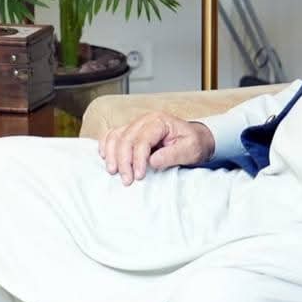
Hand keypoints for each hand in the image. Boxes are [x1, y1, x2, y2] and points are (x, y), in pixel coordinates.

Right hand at [96, 111, 214, 184]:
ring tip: (113, 172)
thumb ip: (172, 154)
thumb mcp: (190, 149)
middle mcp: (144, 120)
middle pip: (126, 138)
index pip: (142, 140)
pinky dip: (106, 145)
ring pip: (115, 136)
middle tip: (127, 180)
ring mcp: (135, 125)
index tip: (139, 176)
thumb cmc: (193, 143)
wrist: (195, 139)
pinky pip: (112, 135)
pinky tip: (105, 157)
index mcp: (159, 122)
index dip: (138, 159)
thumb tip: (152, 161)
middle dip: (123, 161)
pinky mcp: (130, 132)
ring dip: (112, 154)